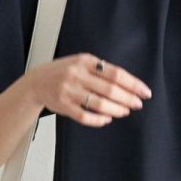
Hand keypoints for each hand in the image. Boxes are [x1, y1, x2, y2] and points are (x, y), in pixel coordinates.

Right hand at [28, 52, 150, 126]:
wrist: (36, 82)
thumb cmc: (62, 72)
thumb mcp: (80, 62)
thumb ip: (100, 69)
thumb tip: (127, 84)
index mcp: (85, 61)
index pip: (115, 73)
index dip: (133, 84)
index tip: (144, 92)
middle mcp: (77, 74)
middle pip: (110, 89)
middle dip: (128, 98)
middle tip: (138, 104)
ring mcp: (69, 90)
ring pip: (99, 103)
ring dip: (116, 109)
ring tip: (125, 111)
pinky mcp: (63, 105)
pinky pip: (85, 116)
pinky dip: (99, 119)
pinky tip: (107, 119)